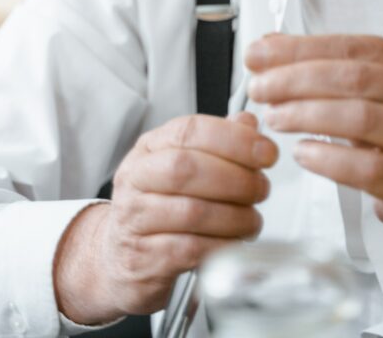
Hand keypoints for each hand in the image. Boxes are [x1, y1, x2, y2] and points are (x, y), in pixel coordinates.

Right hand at [53, 111, 277, 322]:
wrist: (117, 258)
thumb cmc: (156, 206)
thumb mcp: (180, 165)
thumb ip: (216, 142)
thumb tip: (248, 123)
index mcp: (149, 148)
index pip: (189, 131)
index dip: (233, 138)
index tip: (266, 152)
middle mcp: (136, 179)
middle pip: (187, 169)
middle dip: (237, 178)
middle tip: (261, 188)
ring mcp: (135, 220)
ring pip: (192, 212)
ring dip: (235, 215)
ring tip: (252, 219)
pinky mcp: (144, 259)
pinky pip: (190, 249)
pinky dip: (221, 245)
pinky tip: (235, 242)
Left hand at [245, 34, 382, 262]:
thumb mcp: (374, 92)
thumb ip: (326, 66)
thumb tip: (268, 46)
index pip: (351, 46)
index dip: (300, 49)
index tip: (258, 54)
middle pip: (355, 77)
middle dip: (297, 79)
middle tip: (260, 88)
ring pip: (363, 117)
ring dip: (308, 115)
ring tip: (274, 118)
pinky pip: (371, 168)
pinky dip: (331, 159)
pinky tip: (303, 154)